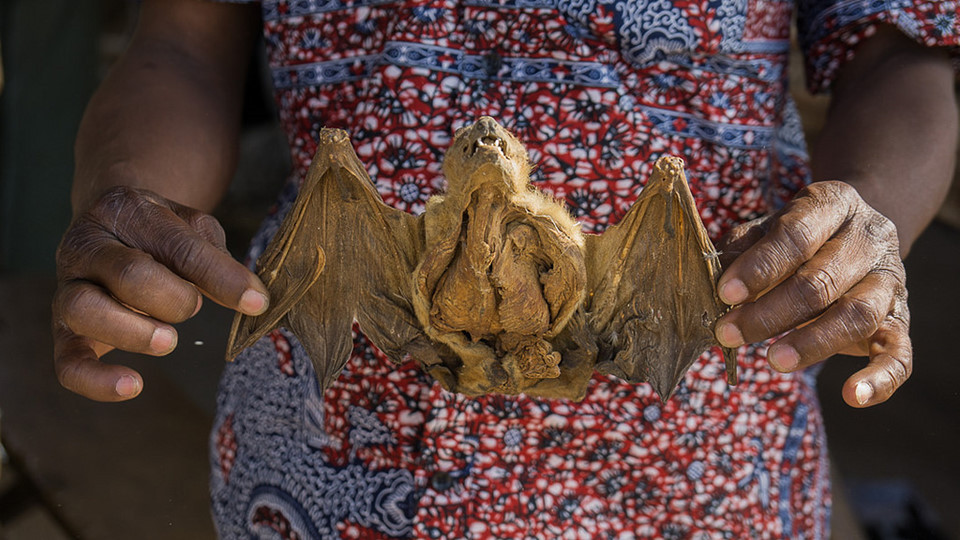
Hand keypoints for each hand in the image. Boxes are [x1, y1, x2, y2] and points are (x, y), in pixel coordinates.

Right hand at [54, 186, 268, 400]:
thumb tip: (255, 300)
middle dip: (174, 299)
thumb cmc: (159, 233)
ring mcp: (69, 288)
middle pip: (128, 275)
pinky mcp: (63, 331)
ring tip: (168, 340)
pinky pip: (67, 362)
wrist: (109, 226)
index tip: (256, 301)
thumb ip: (217, 261)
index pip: (177, 245)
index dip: (222, 277)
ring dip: (136, 332)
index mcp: (127, 212)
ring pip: (84, 310)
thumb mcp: (193, 230)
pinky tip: (133, 386)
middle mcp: (88, 246)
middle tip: (194, 306)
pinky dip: (96, 380)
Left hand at [714, 181, 909, 407]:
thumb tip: (713, 284)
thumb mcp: (764, 230)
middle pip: (822, 280)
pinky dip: (879, 380)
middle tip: (729, 333)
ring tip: (772, 360)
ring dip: (812, 343)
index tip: (725, 294)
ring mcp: (890, 280)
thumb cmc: (795, 237)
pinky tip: (851, 397)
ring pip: (857, 315)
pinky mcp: (900, 320)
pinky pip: (899, 355)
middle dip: (771, 312)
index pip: (797, 234)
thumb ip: (742, 251)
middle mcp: (870, 239)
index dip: (760, 267)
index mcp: (833, 205)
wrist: (853, 236)